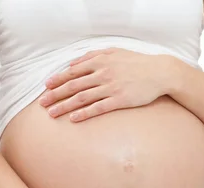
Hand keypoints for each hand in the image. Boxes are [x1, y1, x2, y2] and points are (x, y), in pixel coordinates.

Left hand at [39, 48, 170, 121]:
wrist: (160, 73)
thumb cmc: (137, 63)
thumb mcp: (114, 52)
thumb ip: (93, 56)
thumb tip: (74, 63)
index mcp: (100, 61)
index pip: (73, 71)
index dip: (57, 80)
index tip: (46, 87)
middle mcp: (103, 73)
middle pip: (73, 85)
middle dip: (55, 94)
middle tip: (42, 103)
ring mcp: (111, 87)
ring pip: (82, 97)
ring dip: (65, 106)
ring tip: (52, 114)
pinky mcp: (120, 100)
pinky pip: (98, 107)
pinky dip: (84, 113)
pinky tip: (73, 118)